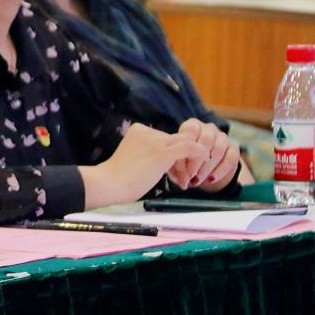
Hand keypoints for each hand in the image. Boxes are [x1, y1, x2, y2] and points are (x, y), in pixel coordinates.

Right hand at [80, 123, 207, 207]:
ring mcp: (155, 141)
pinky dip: (200, 154)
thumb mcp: (134, 158)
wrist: (110, 184)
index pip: (164, 139)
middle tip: (181, 180)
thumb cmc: (118, 178)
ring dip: (189, 162)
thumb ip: (148, 153)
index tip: (172, 173)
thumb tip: (167, 161)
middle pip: (175, 141)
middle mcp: (147, 131)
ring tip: (184, 181)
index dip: (172, 156)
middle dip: (181, 161)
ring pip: (185, 144)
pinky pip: (190, 148)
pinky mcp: (163, 153)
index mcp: (138, 130)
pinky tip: (205, 161)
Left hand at [171, 119, 240, 192]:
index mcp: (192, 125)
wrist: (204, 169)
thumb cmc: (185, 161)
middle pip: (206, 140)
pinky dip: (220, 170)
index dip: (187, 149)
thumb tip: (180, 177)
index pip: (191, 131)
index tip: (182, 166)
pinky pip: (231, 158)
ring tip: (197, 180)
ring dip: (208, 167)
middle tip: (190, 175)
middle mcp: (208, 128)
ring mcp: (223, 136)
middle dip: (198, 160)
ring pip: (218, 149)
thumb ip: (177, 163)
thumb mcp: (178, 160)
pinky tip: (211, 180)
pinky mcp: (234, 147)